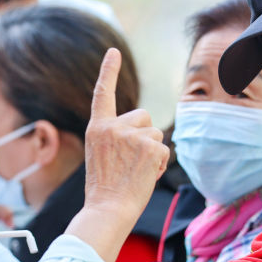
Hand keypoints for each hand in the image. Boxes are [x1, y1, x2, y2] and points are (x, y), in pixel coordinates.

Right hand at [69, 49, 169, 261]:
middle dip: (143, 135)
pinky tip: (144, 176)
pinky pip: (164, 150)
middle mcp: (113, 127)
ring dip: (151, 152)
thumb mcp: (101, 155)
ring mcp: (132, 136)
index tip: (113, 51)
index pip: (102, 93)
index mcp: (97, 128)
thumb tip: (144, 130)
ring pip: (155, 135)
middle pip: (143, 117)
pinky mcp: (150, 148)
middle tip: (129, 162)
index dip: (108, 71)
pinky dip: (159, 164)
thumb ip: (116, 136)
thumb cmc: (105, 189)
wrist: (107, 210)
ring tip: (134, 172)